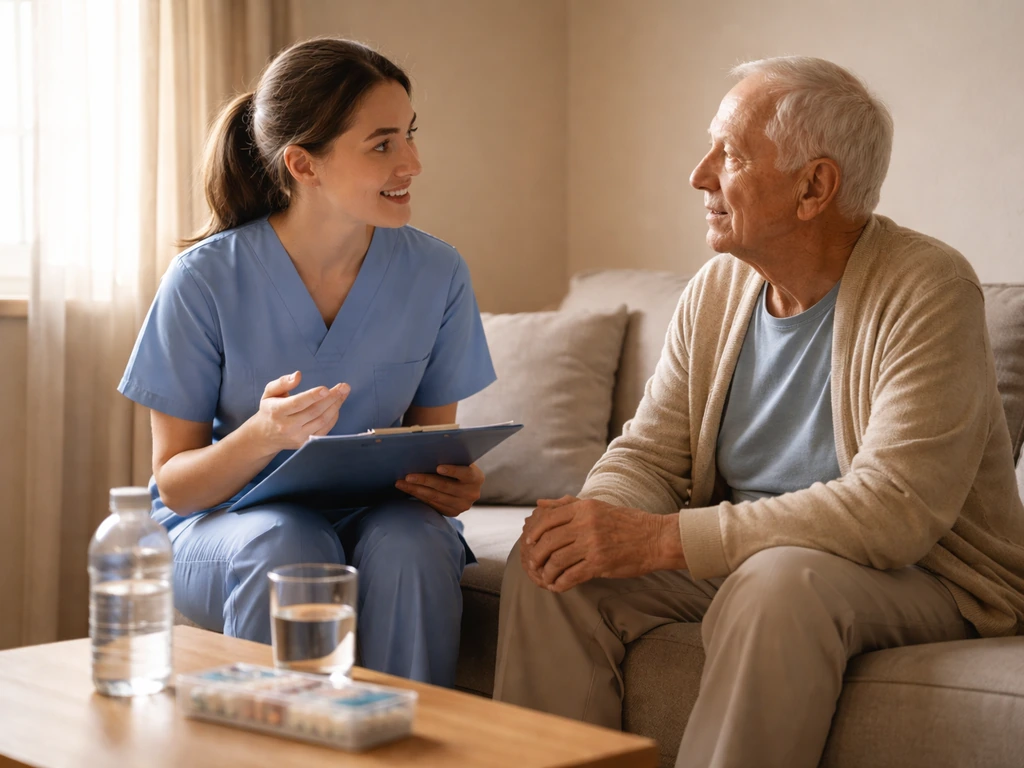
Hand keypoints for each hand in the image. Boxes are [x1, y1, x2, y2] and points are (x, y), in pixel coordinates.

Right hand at [251, 371, 349, 451]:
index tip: (326, 388)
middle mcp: (287, 426)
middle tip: (344, 387)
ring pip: (322, 421)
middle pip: (314, 411)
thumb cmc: (270, 410)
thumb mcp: (269, 392)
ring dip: (335, 406)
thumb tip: (297, 375)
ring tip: (343, 393)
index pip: (297, 403)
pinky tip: (336, 405)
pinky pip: (325, 430)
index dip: (312, 396)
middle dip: (332, 398)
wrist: (265, 436)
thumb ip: (282, 382)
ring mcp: (297, 437)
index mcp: (277, 411)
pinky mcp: (305, 443)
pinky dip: (333, 417)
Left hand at [395, 463, 484, 516]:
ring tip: (401, 483)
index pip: (465, 473)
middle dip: (425, 480)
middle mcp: (472, 494)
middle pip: (445, 486)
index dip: (452, 470)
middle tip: (408, 476)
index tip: (438, 467)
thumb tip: (428, 447)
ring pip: (435, 497)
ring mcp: (462, 505)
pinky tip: (407, 489)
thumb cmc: (457, 464)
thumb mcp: (459, 460)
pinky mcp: (452, 512)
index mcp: (476, 478)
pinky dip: (418, 496)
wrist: (464, 484)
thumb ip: (450, 456)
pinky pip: (432, 504)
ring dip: (416, 489)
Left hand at [521, 497, 684, 591]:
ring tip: (545, 577)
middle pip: (549, 541)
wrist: (655, 539)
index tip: (529, 542)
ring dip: (547, 571)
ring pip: (557, 560)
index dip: (534, 533)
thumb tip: (540, 504)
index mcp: (584, 508)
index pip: (548, 519)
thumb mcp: (597, 506)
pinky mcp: (600, 564)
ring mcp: (593, 545)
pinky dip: (560, 583)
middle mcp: (586, 524)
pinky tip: (557, 586)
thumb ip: (567, 504)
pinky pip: (571, 576)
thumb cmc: (627, 522)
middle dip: (536, 554)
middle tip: (533, 563)